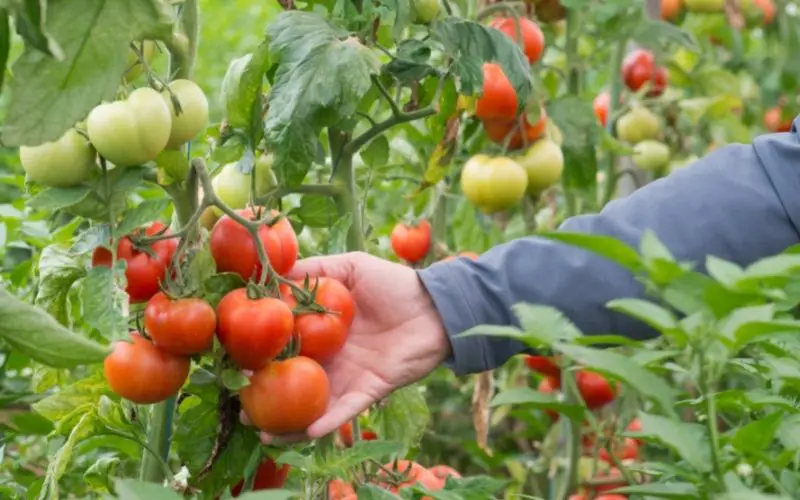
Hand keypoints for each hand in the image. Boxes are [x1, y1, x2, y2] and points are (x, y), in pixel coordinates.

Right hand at [242, 252, 452, 442]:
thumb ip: (316, 269)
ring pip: (314, 406)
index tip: (233, 358)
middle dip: (266, 396)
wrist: (436, 306)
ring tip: (264, 431)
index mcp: (322, 331)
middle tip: (240, 404)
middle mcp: (331, 358)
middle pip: (292, 381)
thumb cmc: (394, 283)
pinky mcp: (370, 391)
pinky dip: (328, 423)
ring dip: (290, 421)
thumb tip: (276, 270)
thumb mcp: (351, 267)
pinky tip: (306, 432)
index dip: (260, 353)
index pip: (284, 345)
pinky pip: (345, 411)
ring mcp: (349, 377)